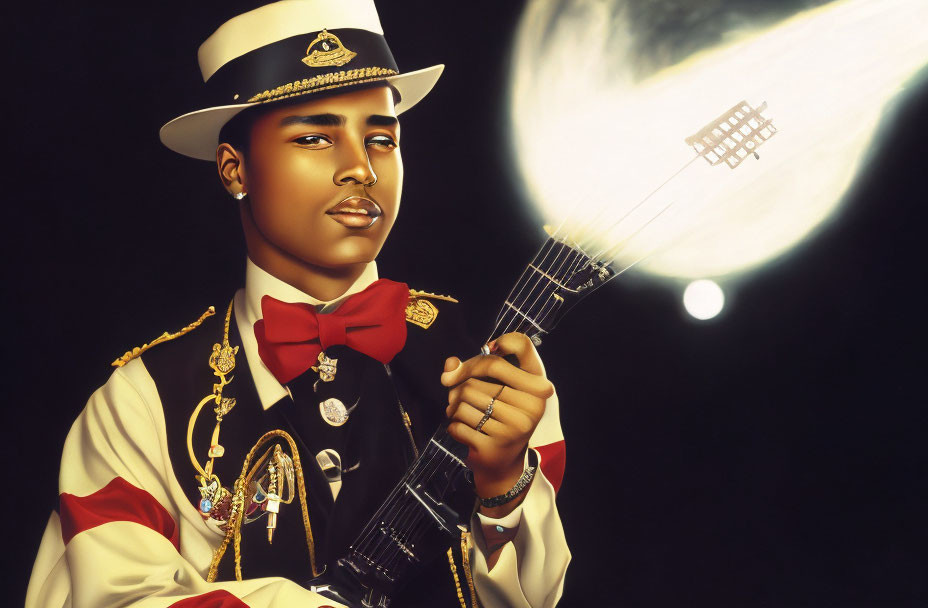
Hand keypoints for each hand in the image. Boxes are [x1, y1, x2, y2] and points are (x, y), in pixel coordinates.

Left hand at [441, 332, 553, 515]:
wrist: (503, 464)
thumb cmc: (499, 415)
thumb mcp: (494, 388)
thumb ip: (471, 369)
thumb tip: (450, 365)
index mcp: (538, 385)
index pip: (522, 345)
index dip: (502, 341)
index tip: (489, 348)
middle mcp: (533, 404)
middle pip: (478, 375)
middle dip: (459, 383)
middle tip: (457, 394)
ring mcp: (515, 426)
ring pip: (464, 398)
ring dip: (452, 405)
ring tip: (458, 412)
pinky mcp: (495, 445)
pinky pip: (457, 423)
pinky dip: (452, 425)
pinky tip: (462, 430)